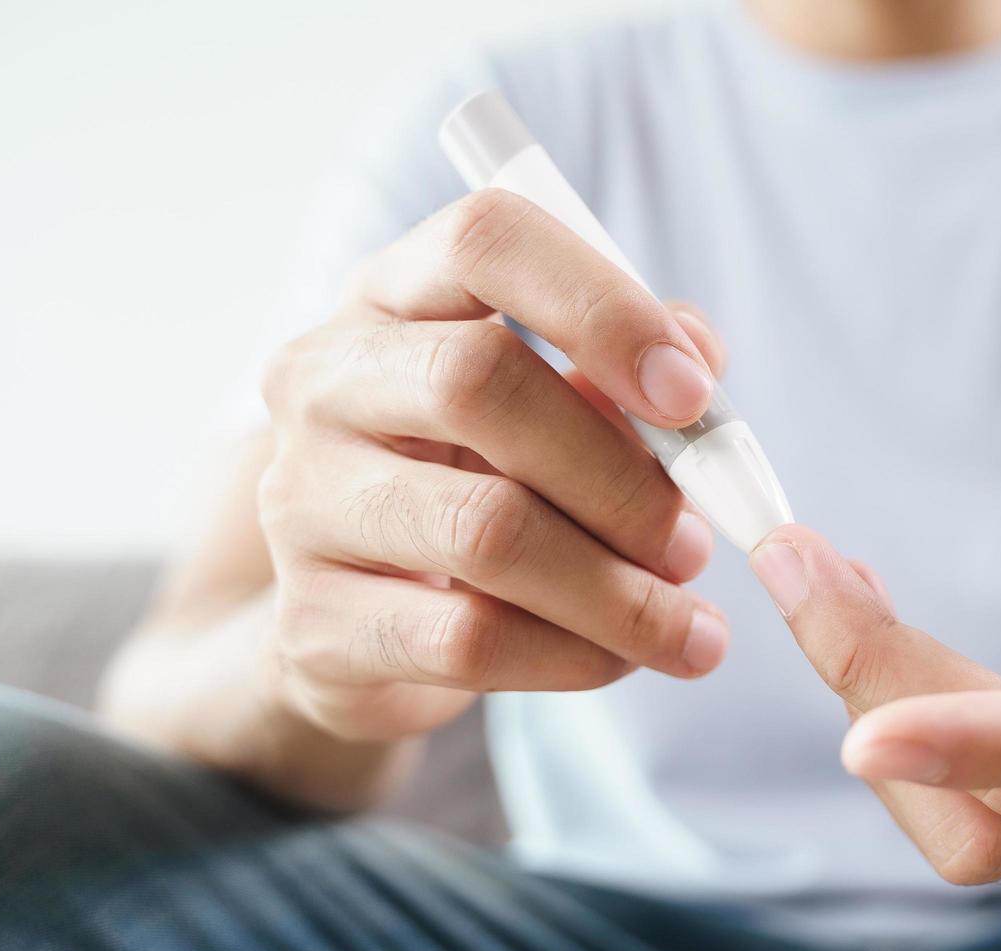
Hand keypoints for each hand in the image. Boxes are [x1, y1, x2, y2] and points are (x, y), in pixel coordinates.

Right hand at [255, 188, 735, 744]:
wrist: (364, 621)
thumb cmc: (485, 480)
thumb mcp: (558, 406)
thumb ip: (633, 372)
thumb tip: (698, 359)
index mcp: (394, 294)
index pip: (484, 240)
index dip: (601, 306)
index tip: (691, 394)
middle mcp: (325, 381)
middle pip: (478, 384)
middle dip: (619, 474)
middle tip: (692, 542)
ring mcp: (301, 501)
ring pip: (483, 531)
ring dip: (615, 588)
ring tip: (684, 622)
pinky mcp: (312, 623)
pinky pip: (466, 640)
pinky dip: (572, 656)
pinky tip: (620, 659)